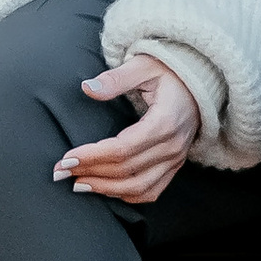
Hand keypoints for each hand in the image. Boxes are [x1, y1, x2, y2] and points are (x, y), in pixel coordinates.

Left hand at [56, 57, 200, 204]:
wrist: (200, 81)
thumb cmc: (169, 70)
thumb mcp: (143, 65)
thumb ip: (116, 78)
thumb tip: (87, 88)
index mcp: (164, 122)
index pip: (123, 149)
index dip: (92, 156)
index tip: (66, 158)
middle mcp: (172, 146)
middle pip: (127, 170)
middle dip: (90, 173)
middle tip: (60, 172)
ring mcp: (176, 159)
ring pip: (139, 187)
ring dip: (106, 189)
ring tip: (78, 184)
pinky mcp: (175, 165)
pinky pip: (151, 191)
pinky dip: (127, 195)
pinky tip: (105, 190)